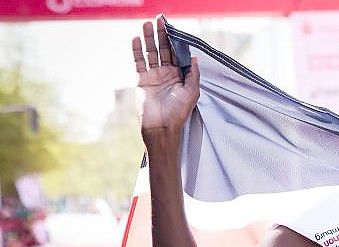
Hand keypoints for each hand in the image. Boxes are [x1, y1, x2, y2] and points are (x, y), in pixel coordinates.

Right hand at [133, 15, 199, 135]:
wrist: (161, 127)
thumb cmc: (178, 112)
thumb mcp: (192, 92)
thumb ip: (193, 74)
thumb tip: (194, 57)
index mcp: (181, 76)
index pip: (177, 54)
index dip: (175, 41)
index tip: (173, 28)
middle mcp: (168, 74)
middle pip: (164, 50)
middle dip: (162, 35)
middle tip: (159, 20)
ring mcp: (154, 76)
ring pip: (151, 53)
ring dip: (149, 38)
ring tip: (147, 24)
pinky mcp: (143, 80)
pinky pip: (139, 62)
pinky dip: (137, 51)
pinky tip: (136, 39)